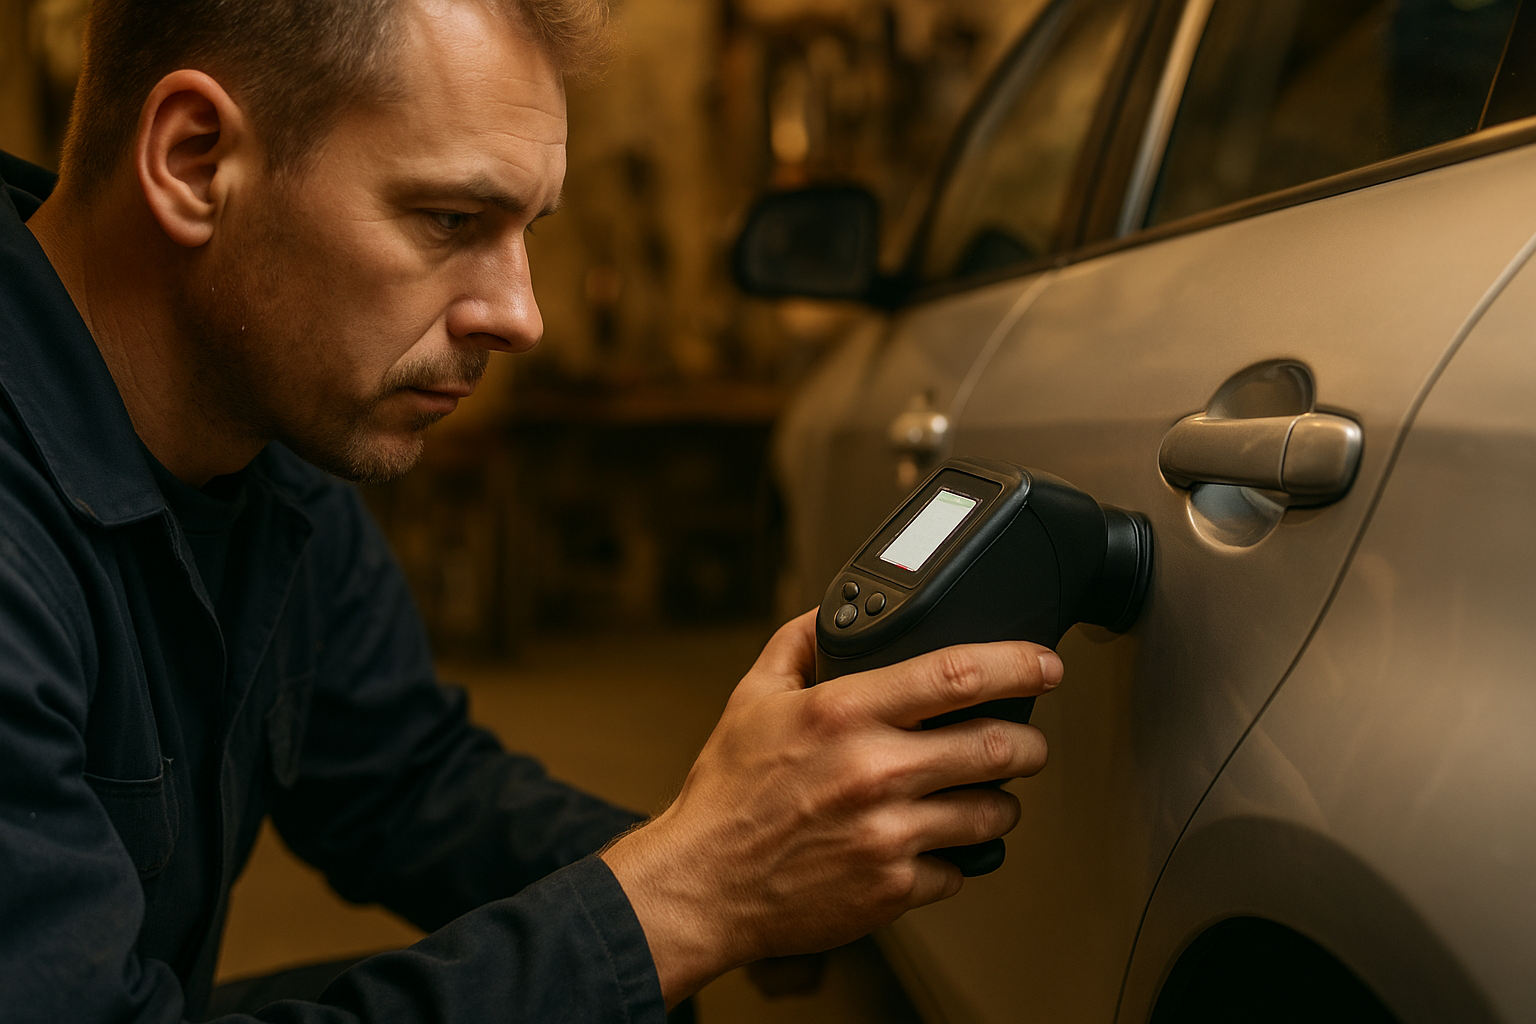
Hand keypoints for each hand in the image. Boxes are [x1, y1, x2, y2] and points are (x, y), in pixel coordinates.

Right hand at [600, 609, 1062, 1005]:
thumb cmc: (727, 795)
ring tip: (981, 796)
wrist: (703, 884)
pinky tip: (930, 843)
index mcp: (844, 713)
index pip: (956, 674)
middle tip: (1025, 741)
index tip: (1045, 663)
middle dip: (1028, 742)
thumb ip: (797, 644)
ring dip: (999, 802)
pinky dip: (955, 856)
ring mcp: (888, 834)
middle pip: (997, 746)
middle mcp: (873, 771)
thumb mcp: (753, 699)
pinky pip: (959, 868)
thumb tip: (830, 611)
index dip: (1018, 662)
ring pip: (992, 813)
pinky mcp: (893, 887)